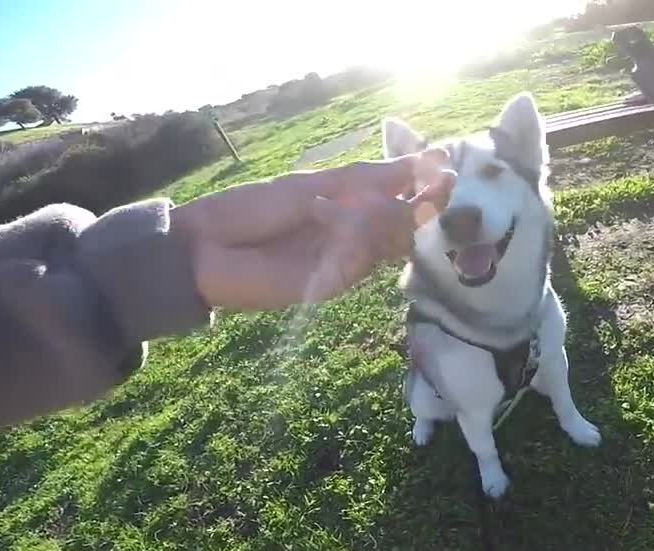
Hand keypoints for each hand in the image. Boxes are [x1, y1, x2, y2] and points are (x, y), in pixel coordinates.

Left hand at [174, 150, 453, 310]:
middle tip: (446, 183)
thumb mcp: (311, 186)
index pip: (399, 196)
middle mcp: (353, 237)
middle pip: (404, 223)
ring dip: (392, 216)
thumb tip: (417, 169)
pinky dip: (353, 236)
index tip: (447, 164)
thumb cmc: (251, 210)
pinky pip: (359, 259)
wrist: (206, 249)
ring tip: (386, 196)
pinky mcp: (331, 284)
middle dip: (425, 203)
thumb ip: (363, 182)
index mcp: (348, 207)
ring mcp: (345, 262)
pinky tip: (332, 213)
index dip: (423, 183)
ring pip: (388, 241)